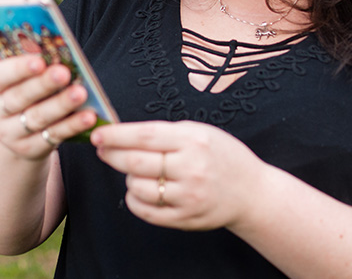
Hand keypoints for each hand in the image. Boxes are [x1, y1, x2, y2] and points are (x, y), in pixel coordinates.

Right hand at [0, 46, 96, 159]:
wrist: (14, 131)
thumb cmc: (17, 89)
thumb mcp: (11, 75)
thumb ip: (17, 56)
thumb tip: (29, 35)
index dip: (18, 68)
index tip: (40, 60)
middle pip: (19, 98)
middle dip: (43, 85)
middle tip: (64, 73)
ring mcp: (10, 134)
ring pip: (38, 118)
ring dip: (61, 105)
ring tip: (81, 93)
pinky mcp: (30, 149)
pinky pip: (53, 136)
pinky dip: (72, 126)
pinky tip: (88, 116)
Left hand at [91, 120, 264, 231]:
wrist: (252, 193)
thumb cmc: (222, 156)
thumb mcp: (200, 132)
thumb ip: (165, 133)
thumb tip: (122, 132)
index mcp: (193, 141)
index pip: (144, 136)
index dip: (116, 135)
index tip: (98, 133)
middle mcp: (191, 168)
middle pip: (136, 162)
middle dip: (111, 155)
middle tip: (101, 149)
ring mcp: (188, 196)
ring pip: (138, 187)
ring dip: (128, 177)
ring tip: (135, 170)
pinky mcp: (186, 218)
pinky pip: (146, 211)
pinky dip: (134, 199)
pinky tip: (139, 190)